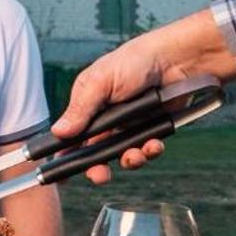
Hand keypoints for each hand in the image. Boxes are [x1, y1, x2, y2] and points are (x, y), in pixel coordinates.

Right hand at [54, 12, 232, 183]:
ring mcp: (128, 125)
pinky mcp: (150, 129)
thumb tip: (59, 132)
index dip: (67, 156)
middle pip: (96, 153)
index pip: (72, 136)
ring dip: (128, 160)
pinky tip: (153, 144)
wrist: (176, 60)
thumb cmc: (135, 61)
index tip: (64, 176)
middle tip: (101, 175)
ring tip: (135, 155)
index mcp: (88, 106)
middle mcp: (106, 118)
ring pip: (122, 155)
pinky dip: (149, 151)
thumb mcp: (100, 82)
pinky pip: (146, 149)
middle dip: (98, 168)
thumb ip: (81, 109)